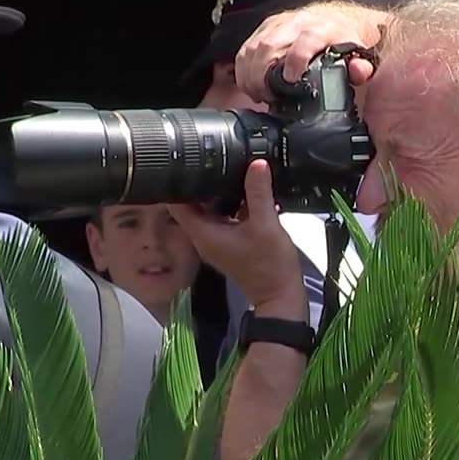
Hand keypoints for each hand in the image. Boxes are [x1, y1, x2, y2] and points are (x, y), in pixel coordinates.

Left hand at [167, 161, 308, 322]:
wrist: (281, 296)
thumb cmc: (270, 266)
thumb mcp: (266, 224)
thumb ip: (259, 192)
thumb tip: (256, 164)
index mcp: (204, 234)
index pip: (178, 204)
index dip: (181, 183)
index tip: (191, 165)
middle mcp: (205, 238)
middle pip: (194, 204)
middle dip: (206, 184)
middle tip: (220, 164)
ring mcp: (218, 242)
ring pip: (211, 210)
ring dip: (222, 194)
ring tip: (237, 175)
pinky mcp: (230, 243)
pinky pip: (226, 218)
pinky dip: (234, 206)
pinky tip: (251, 194)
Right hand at [233, 3, 386, 103]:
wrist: (338, 18)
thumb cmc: (344, 40)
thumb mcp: (359, 55)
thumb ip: (360, 67)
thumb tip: (358, 72)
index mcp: (323, 29)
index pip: (305, 40)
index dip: (295, 59)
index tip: (289, 80)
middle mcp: (298, 23)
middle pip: (270, 46)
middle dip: (262, 75)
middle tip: (267, 97)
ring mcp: (279, 24)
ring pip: (254, 47)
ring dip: (250, 75)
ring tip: (258, 94)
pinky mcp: (265, 27)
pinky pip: (246, 47)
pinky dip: (243, 69)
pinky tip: (250, 84)